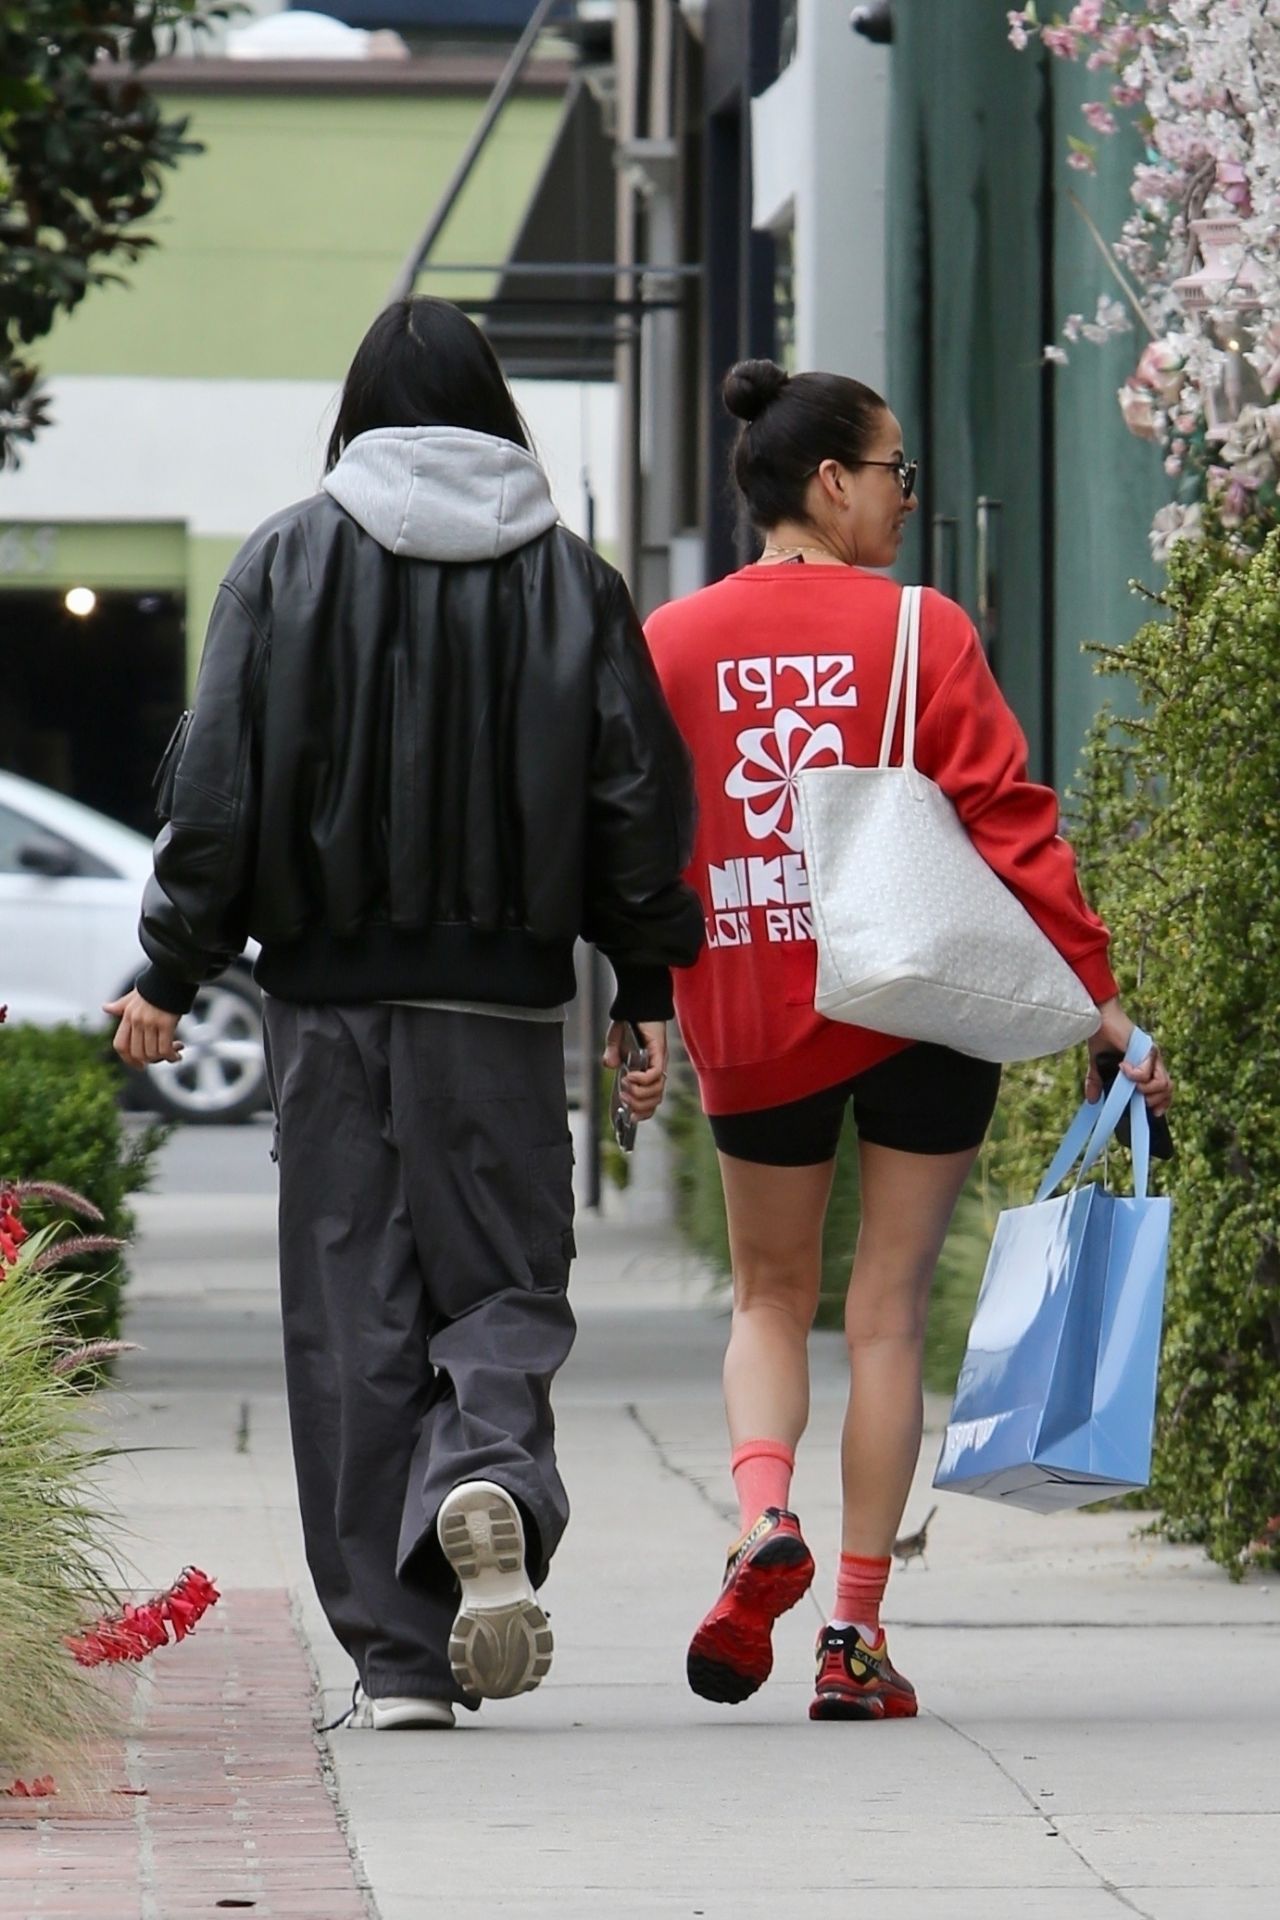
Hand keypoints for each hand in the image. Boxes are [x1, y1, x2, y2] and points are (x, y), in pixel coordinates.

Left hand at [104, 990, 183, 1069]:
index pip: (120, 1045)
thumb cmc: (154, 986)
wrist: (171, 975)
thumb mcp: (133, 996)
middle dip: (150, 1060)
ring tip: (174, 1053)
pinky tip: (178, 1055)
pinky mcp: (166, 1024)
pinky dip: (172, 1056)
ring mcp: (150, 1023)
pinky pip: (165, 1049)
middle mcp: (136, 1021)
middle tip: (162, 1058)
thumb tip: (105, 1008)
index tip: (140, 1066)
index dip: (128, 1059)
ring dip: (164, 1058)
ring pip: (152, 1053)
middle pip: (137, 1053)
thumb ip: (120, 1005)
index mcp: (127, 1016)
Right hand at [602, 1019, 667, 1122]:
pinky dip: (643, 1080)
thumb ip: (612, 1054)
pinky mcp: (659, 1053)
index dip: (645, 1112)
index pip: (652, 1099)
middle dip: (640, 1105)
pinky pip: (655, 1074)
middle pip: (656, 1100)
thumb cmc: (629, 1022)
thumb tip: (609, 1065)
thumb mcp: (615, 1042)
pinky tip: (631, 1076)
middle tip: (625, 1098)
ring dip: (640, 1093)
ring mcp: (659, 1062)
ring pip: (657, 1090)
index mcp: (648, 1071)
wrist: (637, 1004)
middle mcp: (656, 1069)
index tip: (632, 1117)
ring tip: (627, 1086)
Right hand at [1086, 996, 1172, 1115]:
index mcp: (1148, 1066)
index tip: (1153, 1113)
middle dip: (1155, 1100)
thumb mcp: (1099, 1066)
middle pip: (1168, 1088)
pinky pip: (1146, 1072)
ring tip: (1130, 1084)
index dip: (1163, 1103)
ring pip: (1162, 1083)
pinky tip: (1122, 1067)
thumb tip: (1092, 1101)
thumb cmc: (1102, 1038)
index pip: (1165, 1089)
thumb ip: (1098, 1082)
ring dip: (1145, 1089)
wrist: (1100, 1019)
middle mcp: (1154, 1061)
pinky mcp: (1147, 1049)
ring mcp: (1152, 1055)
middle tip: (1138, 1099)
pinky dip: (1134, 1074)